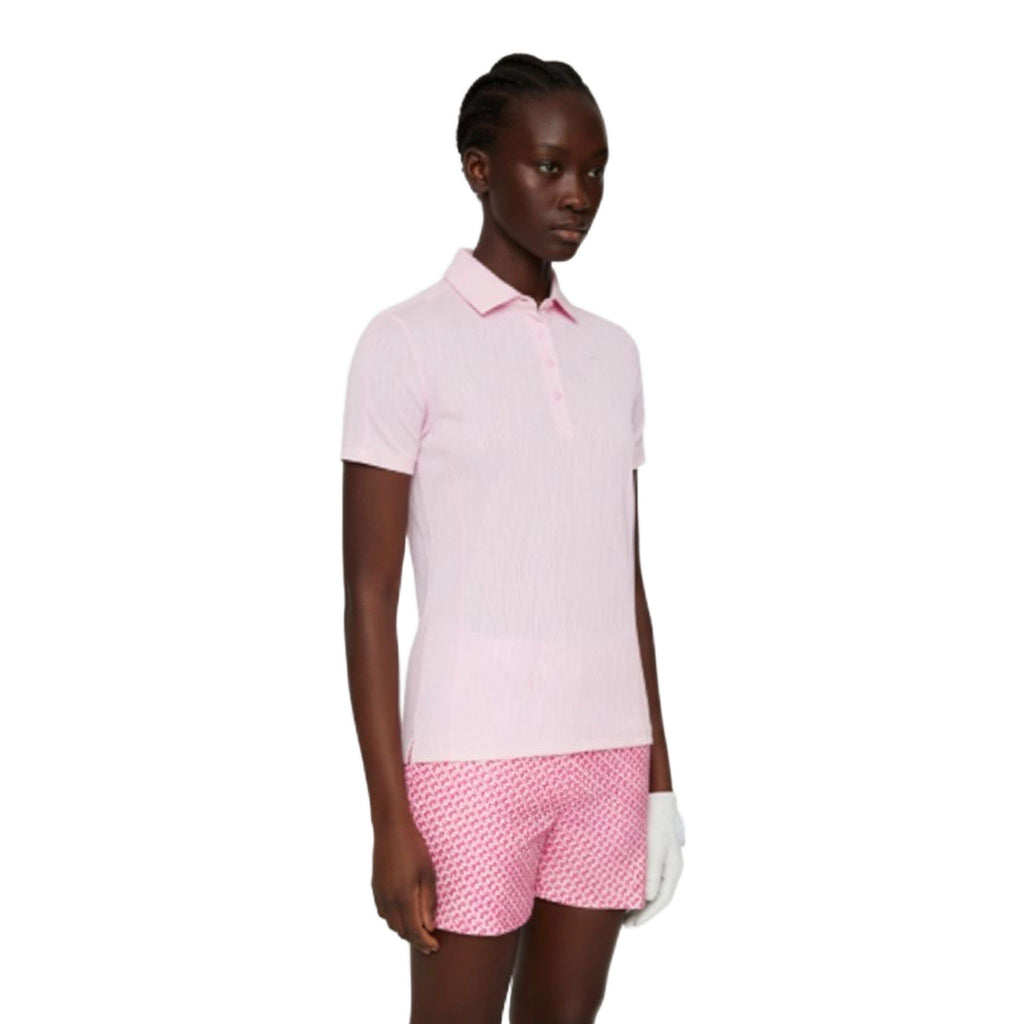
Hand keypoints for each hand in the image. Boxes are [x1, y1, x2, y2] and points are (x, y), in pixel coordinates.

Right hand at [371, 815, 440, 954]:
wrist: (391, 828)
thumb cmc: (414, 848)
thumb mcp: (428, 874)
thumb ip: (428, 902)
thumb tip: (430, 927)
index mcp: (403, 898)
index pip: (414, 931)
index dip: (425, 942)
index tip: (436, 947)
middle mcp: (388, 900)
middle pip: (401, 931)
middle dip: (416, 940)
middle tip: (429, 945)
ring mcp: (379, 894)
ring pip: (390, 923)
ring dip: (404, 931)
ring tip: (418, 932)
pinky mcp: (375, 887)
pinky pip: (383, 912)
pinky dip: (393, 920)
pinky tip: (402, 916)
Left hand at [622, 790, 684, 927]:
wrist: (654, 797)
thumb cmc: (654, 822)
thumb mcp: (653, 849)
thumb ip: (651, 875)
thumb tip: (648, 899)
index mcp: (673, 869)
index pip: (662, 900)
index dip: (647, 915)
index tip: (631, 925)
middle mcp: (670, 867)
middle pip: (658, 897)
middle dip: (643, 911)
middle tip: (624, 923)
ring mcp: (663, 859)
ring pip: (652, 888)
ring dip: (640, 900)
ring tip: (623, 910)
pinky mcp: (653, 851)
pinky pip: (647, 876)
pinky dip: (638, 886)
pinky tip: (625, 887)